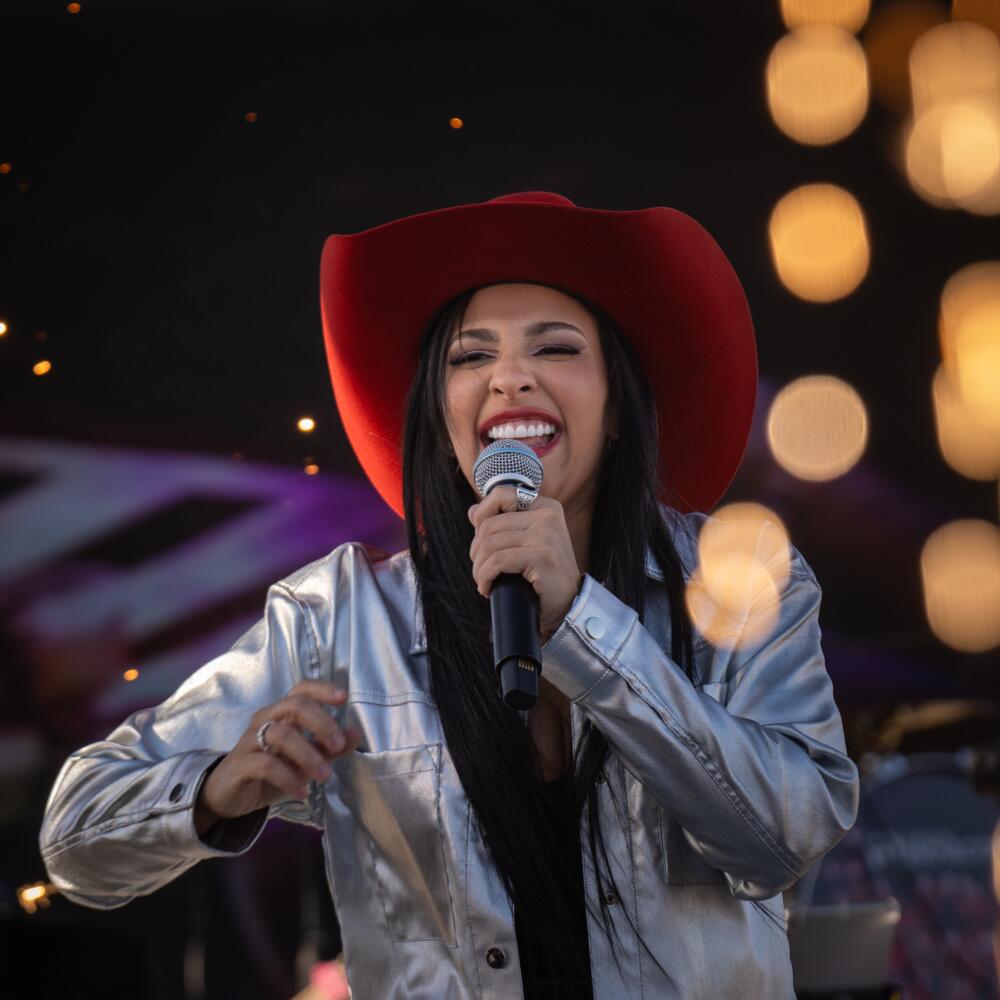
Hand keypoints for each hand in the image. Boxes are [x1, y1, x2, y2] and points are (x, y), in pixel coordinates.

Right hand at [195, 680, 361, 831]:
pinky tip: (302, 792)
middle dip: (322, 724)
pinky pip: (266, 765)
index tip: (344, 698)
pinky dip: (288, 778)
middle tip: (338, 746)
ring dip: (309, 755)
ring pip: (282, 734)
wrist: (229, 797)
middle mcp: (266, 719)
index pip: (301, 689)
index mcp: (282, 714)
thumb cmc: (271, 772)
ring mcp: (250, 740)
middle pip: (295, 706)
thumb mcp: (305, 761)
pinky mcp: (240, 764)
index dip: (322, 689)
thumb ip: (330, 748)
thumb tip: (357, 734)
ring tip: (324, 776)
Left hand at [468, 488, 582, 641]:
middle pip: (489, 525)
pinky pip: (498, 561)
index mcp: (546, 507)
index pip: (501, 495)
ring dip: (479, 568)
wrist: (569, 604)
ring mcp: (546, 536)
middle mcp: (548, 517)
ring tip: (484, 581)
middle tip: (482, 570)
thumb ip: (503, 524)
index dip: (482, 515)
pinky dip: (485, 577)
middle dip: (477, 551)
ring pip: (490, 545)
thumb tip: (473, 511)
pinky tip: (487, 589)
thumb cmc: (545, 575)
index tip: (481, 541)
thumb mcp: (526, 543)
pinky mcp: (542, 557)